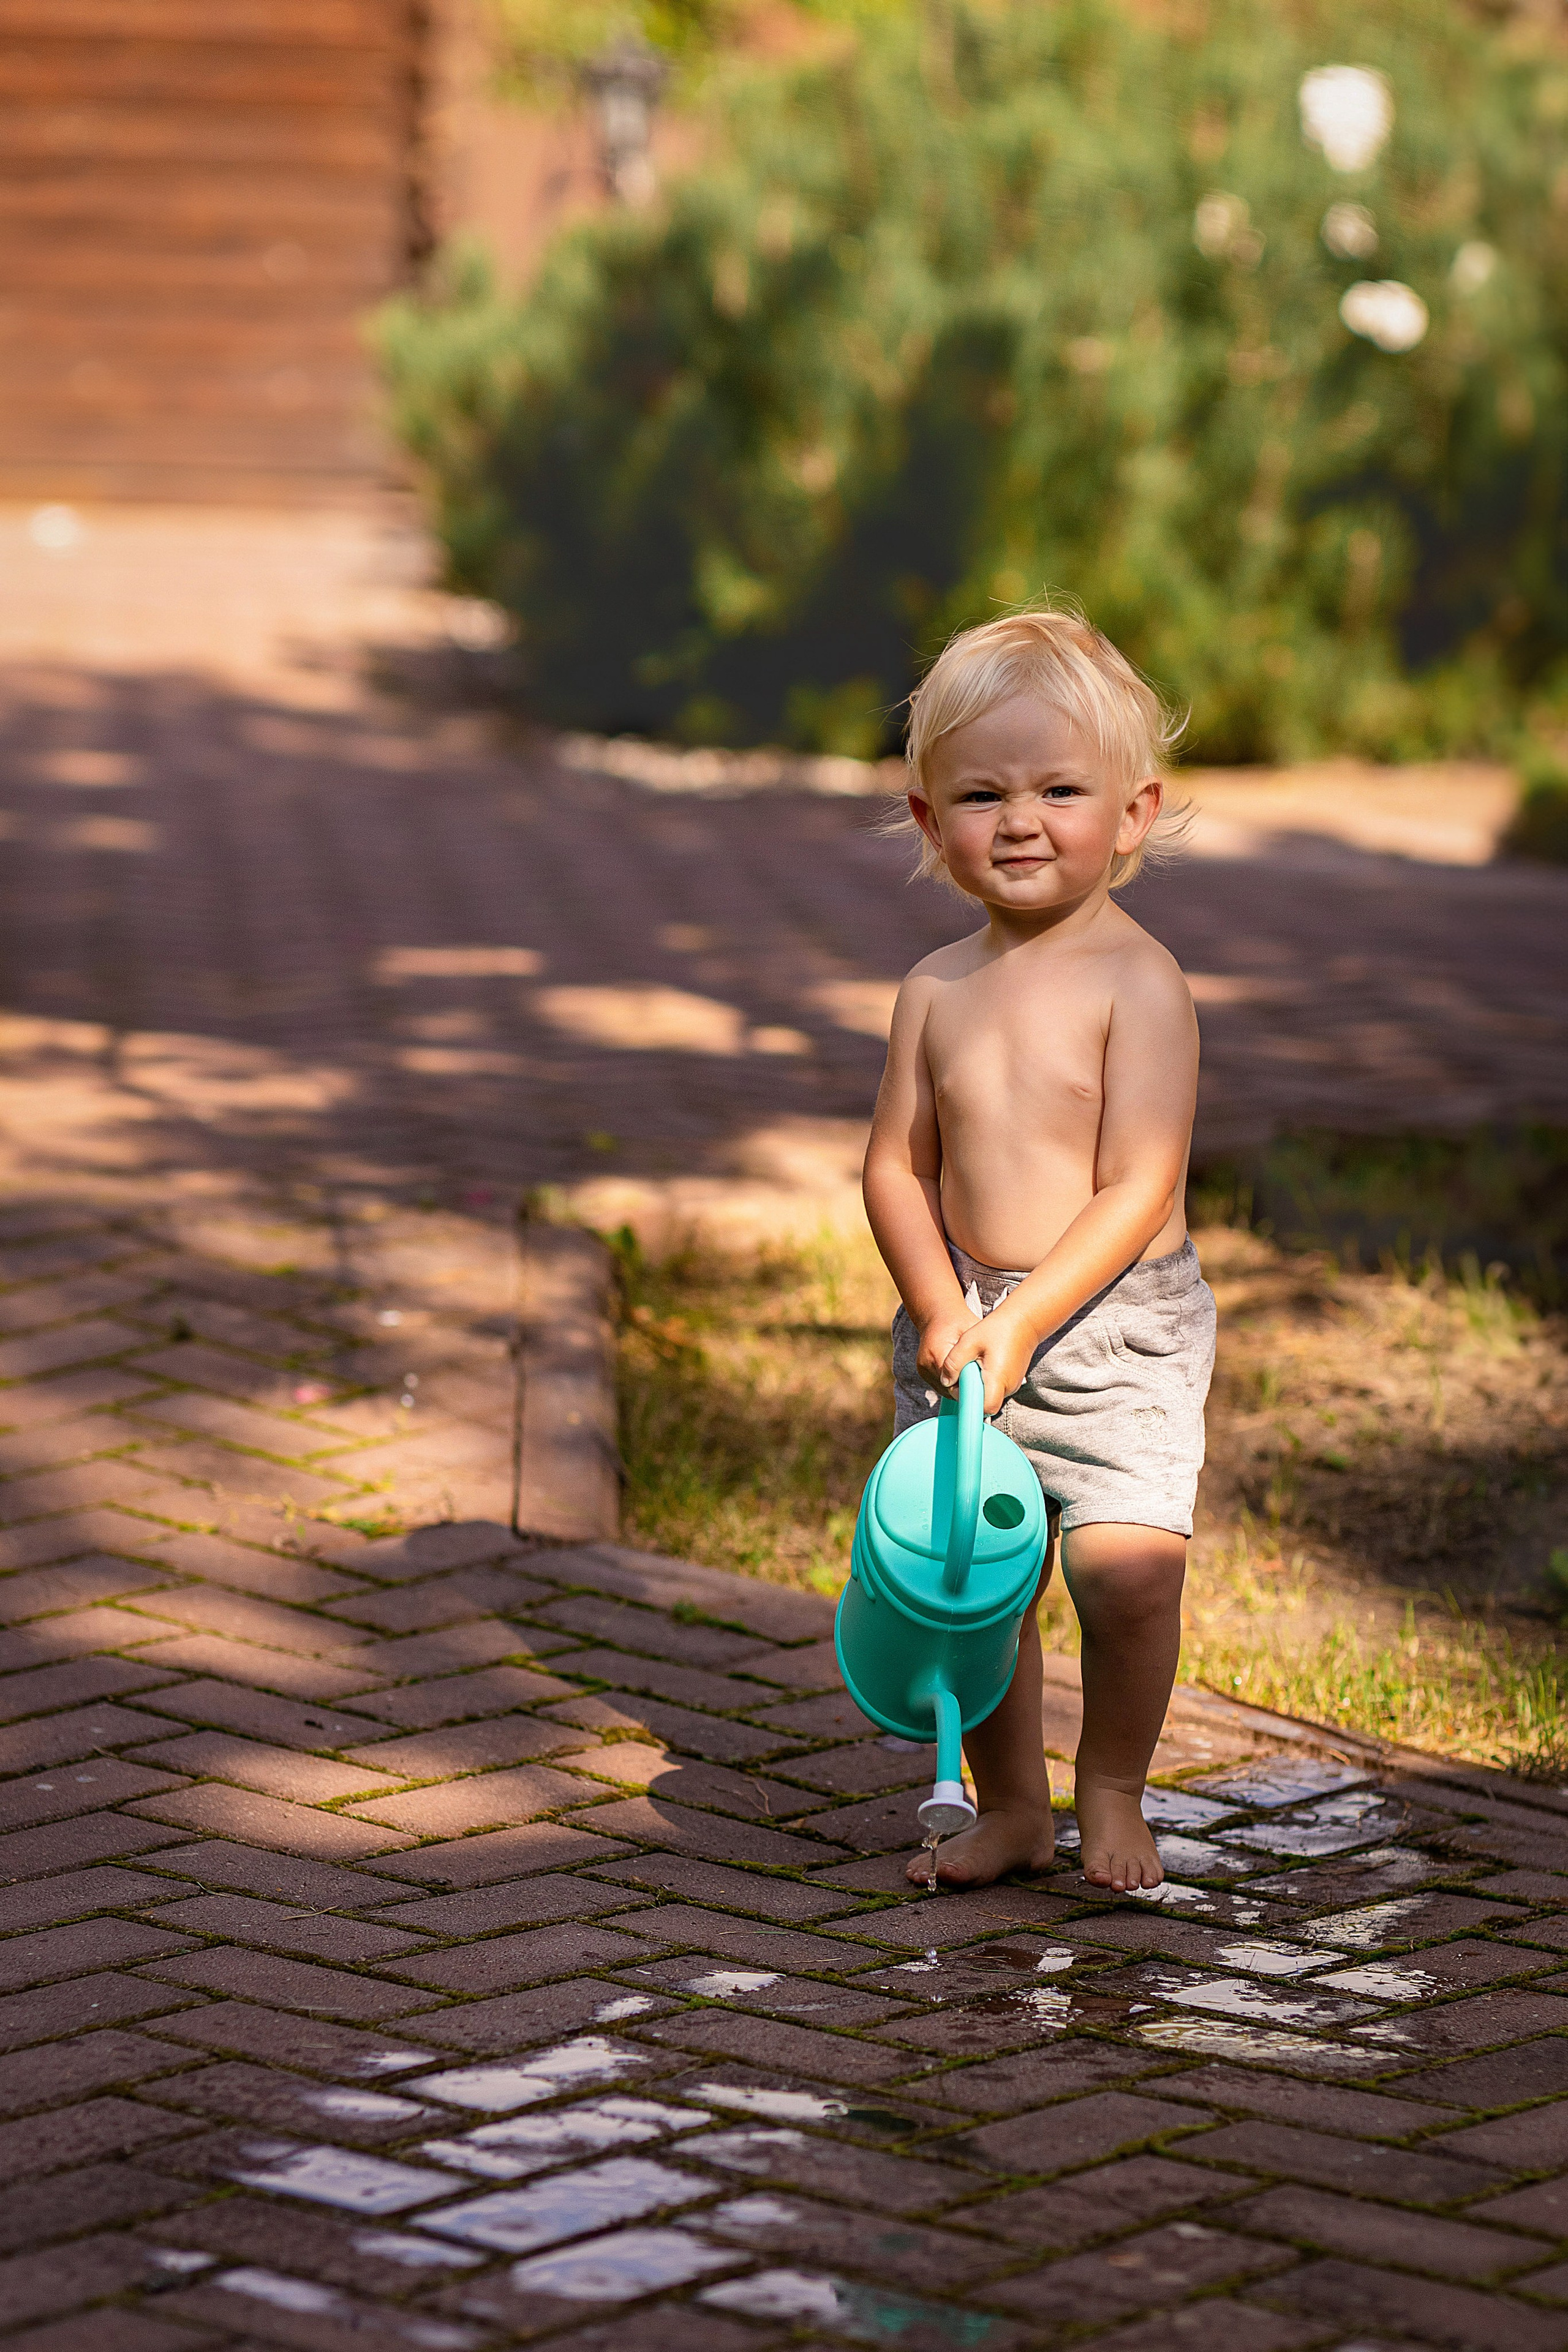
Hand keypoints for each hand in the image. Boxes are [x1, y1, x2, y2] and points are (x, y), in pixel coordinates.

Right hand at [916, 1309, 979, 1392]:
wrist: (937, 1315)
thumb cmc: (958, 1321)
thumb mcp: (972, 1331)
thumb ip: (976, 1352)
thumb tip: (987, 1373)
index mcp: (937, 1352)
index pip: (953, 1381)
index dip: (968, 1386)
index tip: (981, 1385)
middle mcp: (926, 1363)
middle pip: (948, 1388)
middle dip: (964, 1387)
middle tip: (979, 1382)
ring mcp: (922, 1368)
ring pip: (943, 1389)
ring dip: (957, 1386)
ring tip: (970, 1377)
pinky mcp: (922, 1371)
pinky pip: (939, 1384)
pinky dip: (951, 1382)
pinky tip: (961, 1374)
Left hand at [939, 1302, 1039, 1416]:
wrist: (1024, 1321)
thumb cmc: (997, 1328)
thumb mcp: (969, 1341)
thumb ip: (954, 1362)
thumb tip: (945, 1381)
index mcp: (998, 1379)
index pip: (984, 1408)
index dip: (968, 1403)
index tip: (958, 1388)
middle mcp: (1008, 1387)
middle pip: (984, 1403)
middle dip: (969, 1393)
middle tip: (962, 1371)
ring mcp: (1013, 1385)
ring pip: (989, 1396)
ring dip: (977, 1386)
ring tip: (974, 1364)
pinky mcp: (1013, 1381)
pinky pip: (995, 1389)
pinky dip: (985, 1381)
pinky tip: (982, 1364)